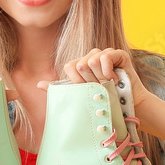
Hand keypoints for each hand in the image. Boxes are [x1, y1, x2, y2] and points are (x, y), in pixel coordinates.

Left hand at [38, 48, 153, 109]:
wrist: (126, 109)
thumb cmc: (104, 104)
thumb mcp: (79, 97)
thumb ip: (61, 89)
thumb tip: (38, 83)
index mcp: (81, 66)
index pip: (69, 66)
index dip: (77, 82)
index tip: (88, 92)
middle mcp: (92, 58)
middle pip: (79, 64)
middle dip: (89, 81)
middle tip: (100, 89)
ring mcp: (105, 55)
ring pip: (91, 60)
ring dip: (100, 78)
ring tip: (109, 85)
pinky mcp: (118, 54)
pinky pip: (105, 56)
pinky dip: (108, 70)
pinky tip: (115, 79)